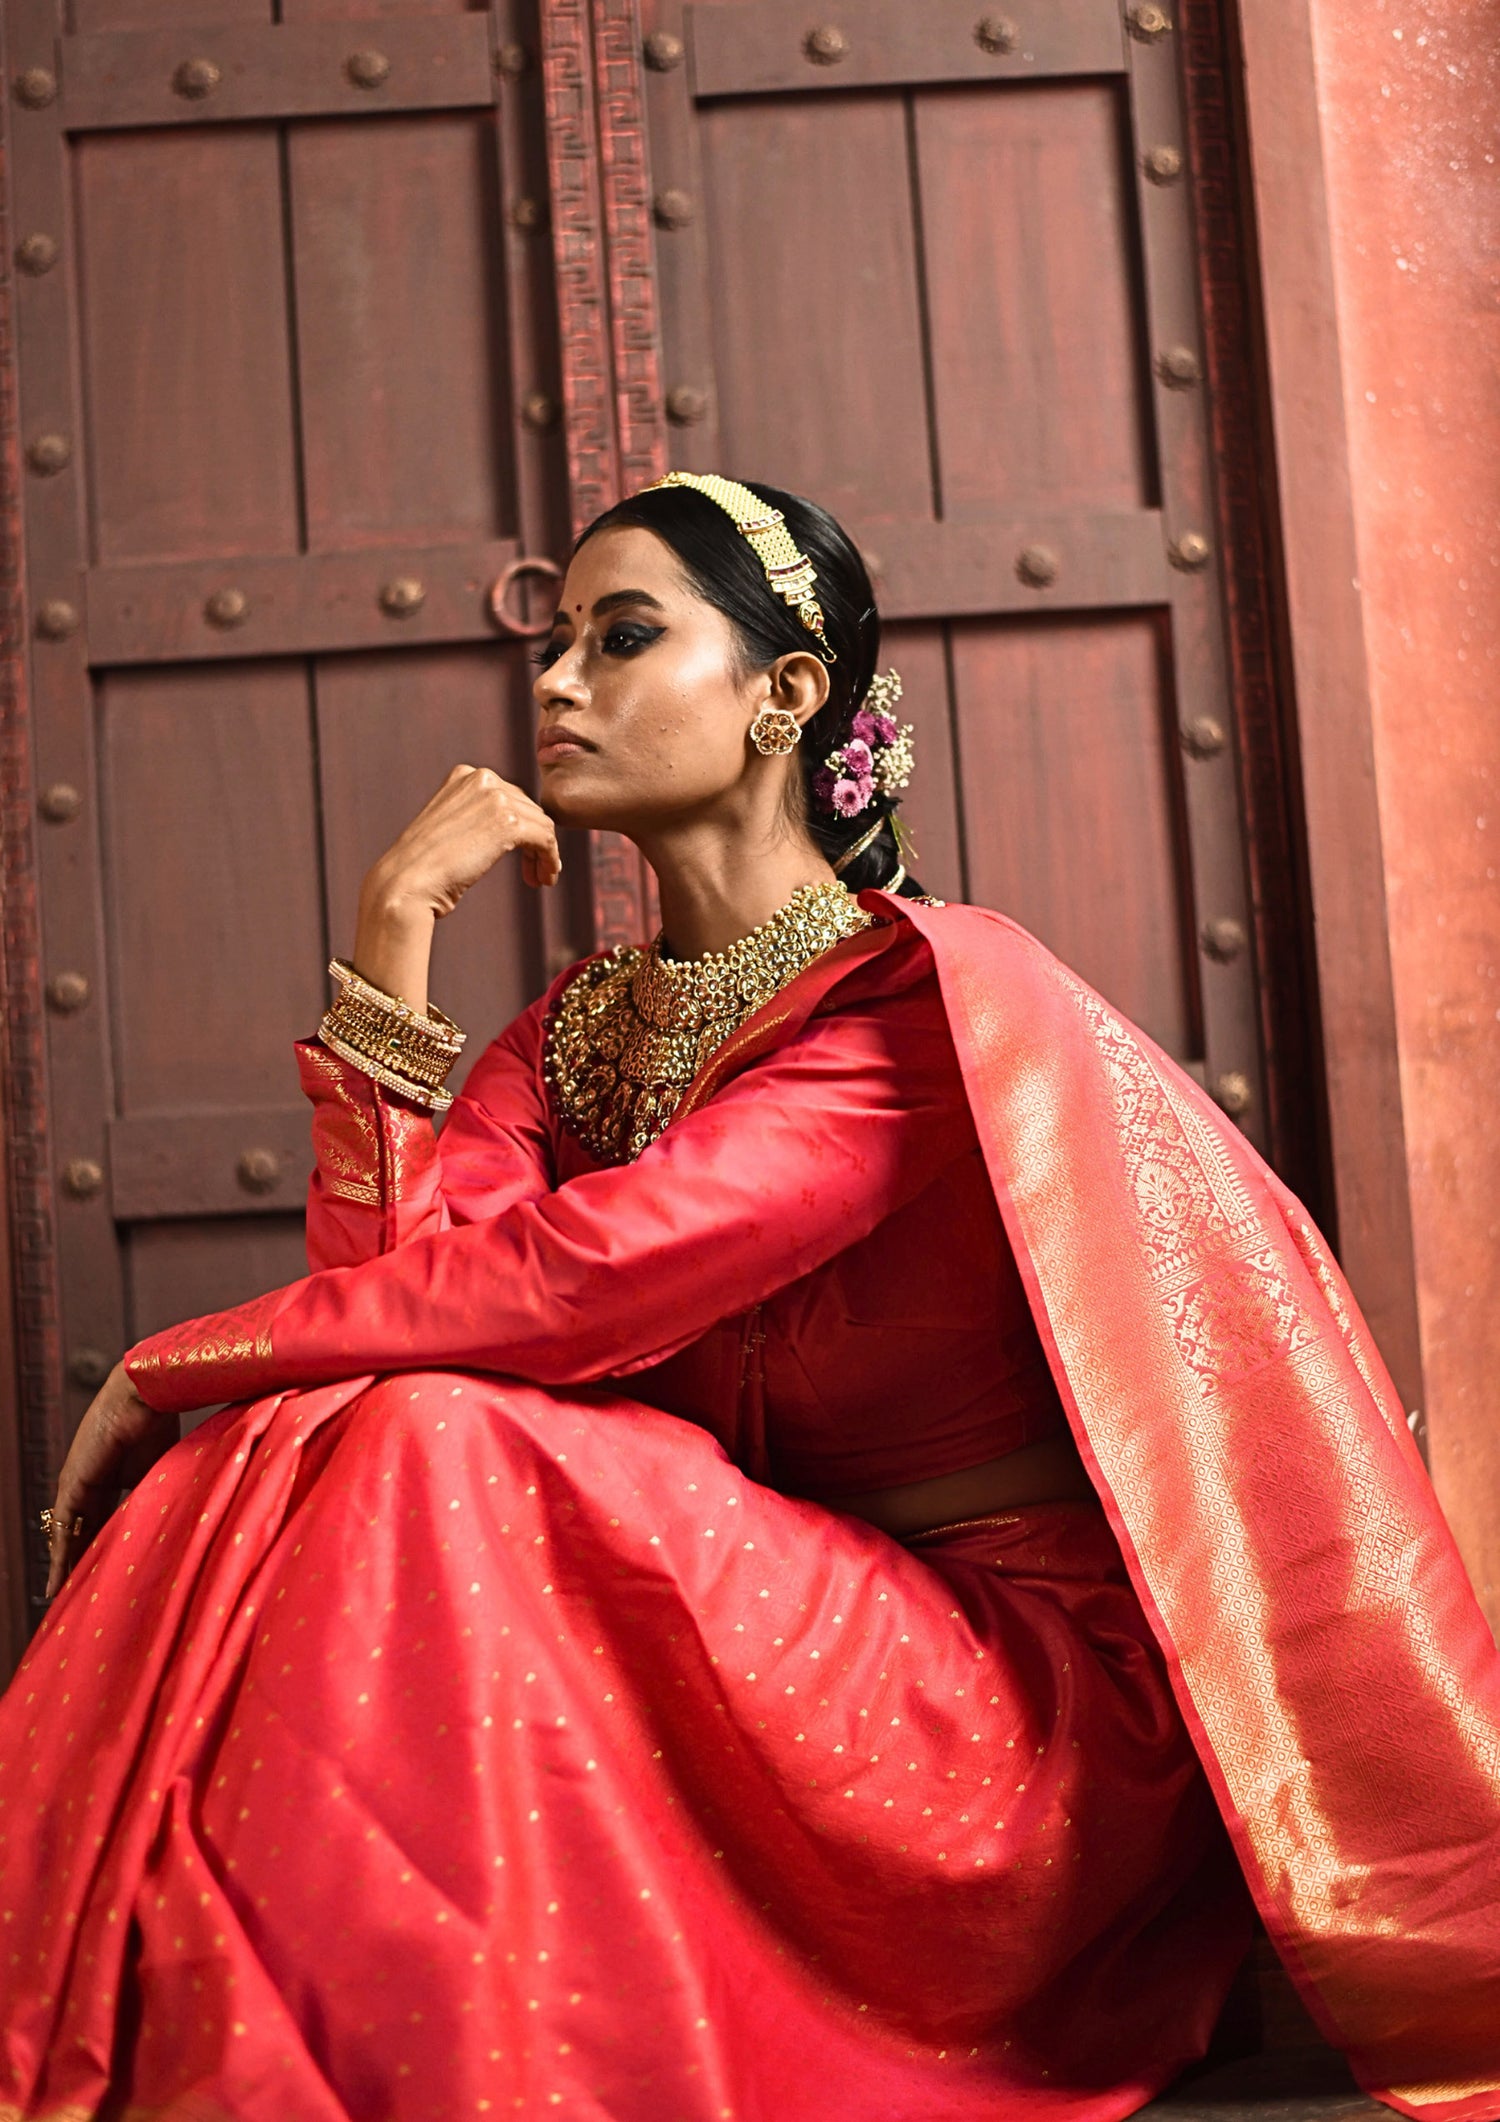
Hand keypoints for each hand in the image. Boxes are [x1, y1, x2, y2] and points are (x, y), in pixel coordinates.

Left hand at [43, 1363, 176, 1597]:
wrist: (147, 1395)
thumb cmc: (163, 1421)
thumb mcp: (164, 1470)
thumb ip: (162, 1494)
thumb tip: (183, 1521)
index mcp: (115, 1476)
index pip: (105, 1520)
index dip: (104, 1546)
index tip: (108, 1573)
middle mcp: (92, 1482)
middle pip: (84, 1531)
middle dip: (82, 1561)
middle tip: (81, 1594)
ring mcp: (79, 1483)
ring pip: (69, 1534)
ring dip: (67, 1565)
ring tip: (64, 1598)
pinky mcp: (73, 1484)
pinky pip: (65, 1528)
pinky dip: (60, 1557)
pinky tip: (57, 1582)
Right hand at [354, 765, 562, 1011]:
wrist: (407, 884)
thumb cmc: (424, 868)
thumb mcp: (451, 828)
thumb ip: (478, 817)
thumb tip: (516, 826)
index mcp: (465, 776)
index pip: (511, 796)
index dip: (522, 827)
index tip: (521, 855)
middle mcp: (482, 778)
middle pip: (529, 809)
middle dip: (535, 841)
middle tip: (534, 873)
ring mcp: (496, 797)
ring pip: (542, 824)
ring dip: (545, 854)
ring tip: (540, 878)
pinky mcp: (508, 822)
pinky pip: (547, 839)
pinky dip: (550, 859)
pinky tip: (544, 879)